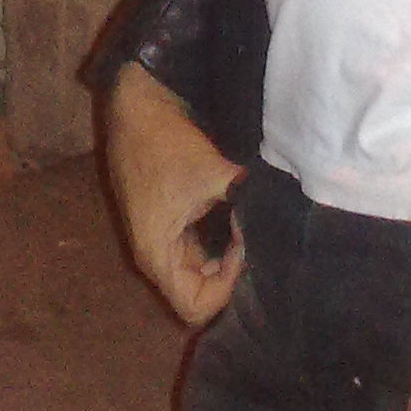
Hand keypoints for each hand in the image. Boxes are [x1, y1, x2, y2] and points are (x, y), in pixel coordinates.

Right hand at [102, 62, 244, 325]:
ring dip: (221, 252)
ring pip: (195, 266)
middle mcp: (154, 254)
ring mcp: (157, 235)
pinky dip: (214, 235)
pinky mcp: (163, 216)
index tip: (241, 246)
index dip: (225, 287)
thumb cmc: (166, 143)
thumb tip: (274, 211)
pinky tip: (232, 209)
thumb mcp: (213, 174)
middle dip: (228, 271)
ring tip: (244, 222)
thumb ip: (243, 200)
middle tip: (250, 236)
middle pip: (196, 291)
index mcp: (157, 255)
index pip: (195, 307)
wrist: (136, 103)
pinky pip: (192, 243)